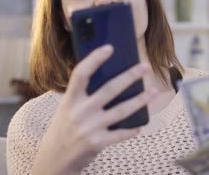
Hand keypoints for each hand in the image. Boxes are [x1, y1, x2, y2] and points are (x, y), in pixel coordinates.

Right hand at [32, 45, 155, 173]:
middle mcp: (79, 112)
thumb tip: (112, 79)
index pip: (81, 74)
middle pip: (109, 89)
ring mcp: (89, 128)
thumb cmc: (64, 129)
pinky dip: (132, 129)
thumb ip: (83, 97)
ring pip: (122, 110)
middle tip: (145, 66)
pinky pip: (121, 133)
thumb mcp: (67, 109)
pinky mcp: (97, 143)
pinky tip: (140, 124)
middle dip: (130, 76)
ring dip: (141, 100)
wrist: (54, 160)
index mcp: (70, 100)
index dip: (94, 59)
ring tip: (154, 91)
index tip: (109, 48)